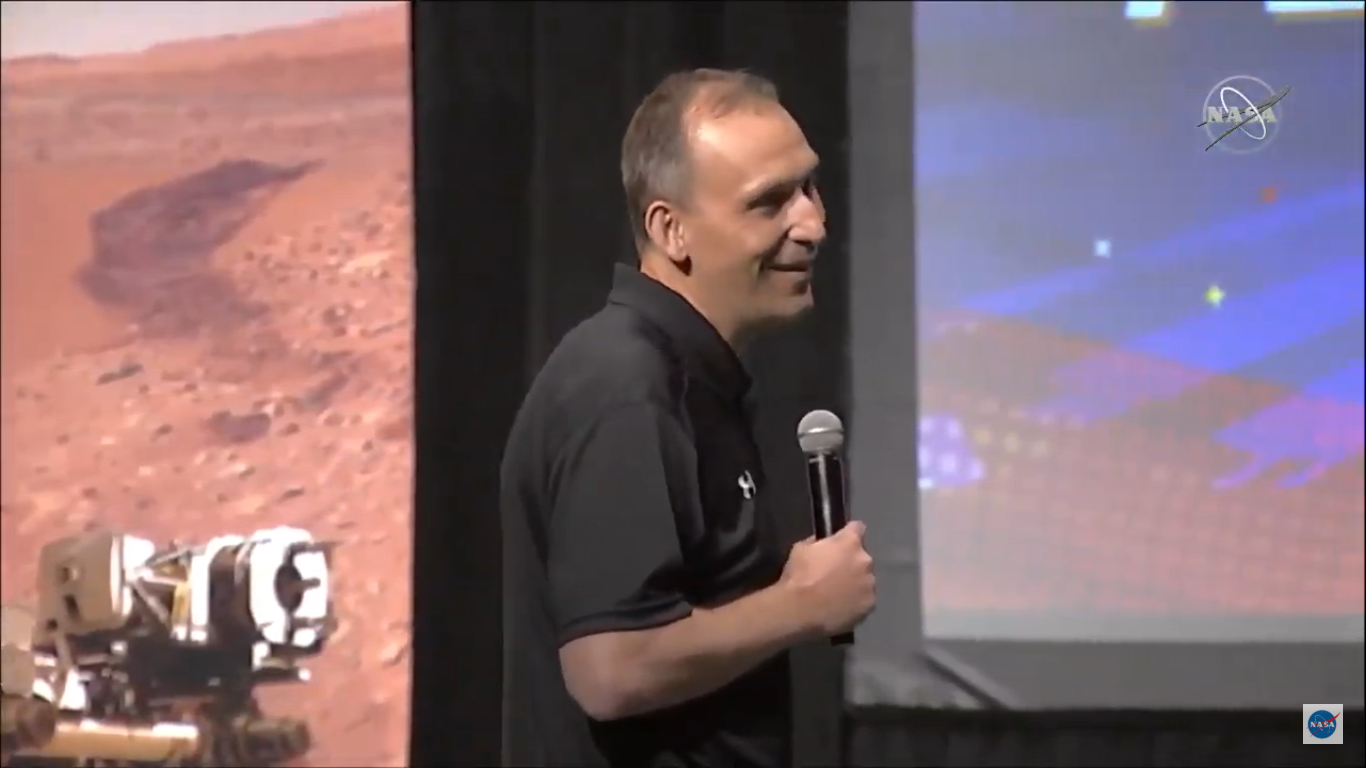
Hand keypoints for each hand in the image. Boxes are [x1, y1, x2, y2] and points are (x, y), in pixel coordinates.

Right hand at [779, 521, 875, 636]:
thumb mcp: (801, 549)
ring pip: (866, 579)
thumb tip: (823, 544)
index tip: (842, 540)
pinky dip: (856, 601)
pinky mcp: (869, 605)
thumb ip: (818, 542)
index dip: (849, 533)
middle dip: (851, 561)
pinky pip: (865, 599)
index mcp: (849, 542)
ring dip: (856, 582)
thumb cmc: (798, 576)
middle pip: (862, 557)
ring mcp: (869, 584)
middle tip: (835, 572)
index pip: (858, 528)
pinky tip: (842, 606)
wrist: (799, 611)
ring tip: (838, 593)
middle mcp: (865, 561)